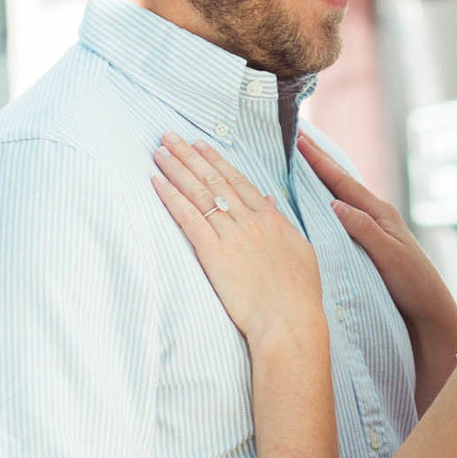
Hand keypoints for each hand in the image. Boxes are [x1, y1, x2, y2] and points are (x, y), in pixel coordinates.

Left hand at [153, 136, 321, 344]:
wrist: (290, 322)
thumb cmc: (298, 294)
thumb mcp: (299, 250)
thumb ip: (282, 223)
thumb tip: (270, 202)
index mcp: (271, 219)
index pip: (237, 181)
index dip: (216, 161)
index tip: (200, 144)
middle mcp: (250, 220)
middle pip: (214, 180)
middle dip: (190, 156)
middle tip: (170, 136)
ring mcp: (232, 235)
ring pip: (200, 193)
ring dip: (177, 169)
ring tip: (159, 150)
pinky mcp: (214, 254)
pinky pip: (189, 218)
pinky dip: (172, 198)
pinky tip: (157, 183)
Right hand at [300, 134, 456, 356]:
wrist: (431, 311)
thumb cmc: (413, 285)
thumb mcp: (389, 257)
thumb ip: (363, 230)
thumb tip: (333, 203)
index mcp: (380, 213)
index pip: (342, 182)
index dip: (319, 161)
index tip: (299, 139)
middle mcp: (376, 215)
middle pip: (341, 181)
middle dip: (319, 159)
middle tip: (297, 136)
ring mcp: (374, 228)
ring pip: (342, 195)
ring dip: (322, 177)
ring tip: (303, 160)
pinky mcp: (370, 242)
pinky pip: (344, 213)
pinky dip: (329, 199)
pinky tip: (319, 200)